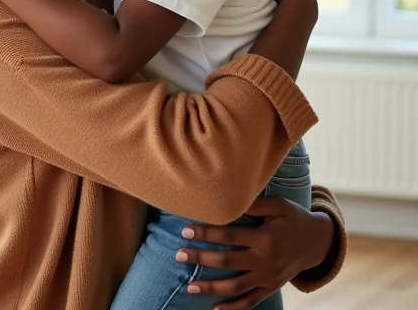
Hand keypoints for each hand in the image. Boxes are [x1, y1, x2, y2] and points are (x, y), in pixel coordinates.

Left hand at [177, 197, 334, 309]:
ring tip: (190, 287)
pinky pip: (251, 301)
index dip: (207, 233)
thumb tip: (228, 199)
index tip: (186, 231)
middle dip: (202, 259)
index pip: (230, 235)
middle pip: (228, 261)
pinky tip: (216, 309)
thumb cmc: (294, 218)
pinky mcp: (272, 288)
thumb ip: (254, 204)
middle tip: (179, 255)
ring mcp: (269, 277)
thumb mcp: (279, 205)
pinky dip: (234, 308)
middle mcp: (266, 260)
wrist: (318, 242)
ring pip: (236, 286)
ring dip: (212, 287)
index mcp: (266, 237)